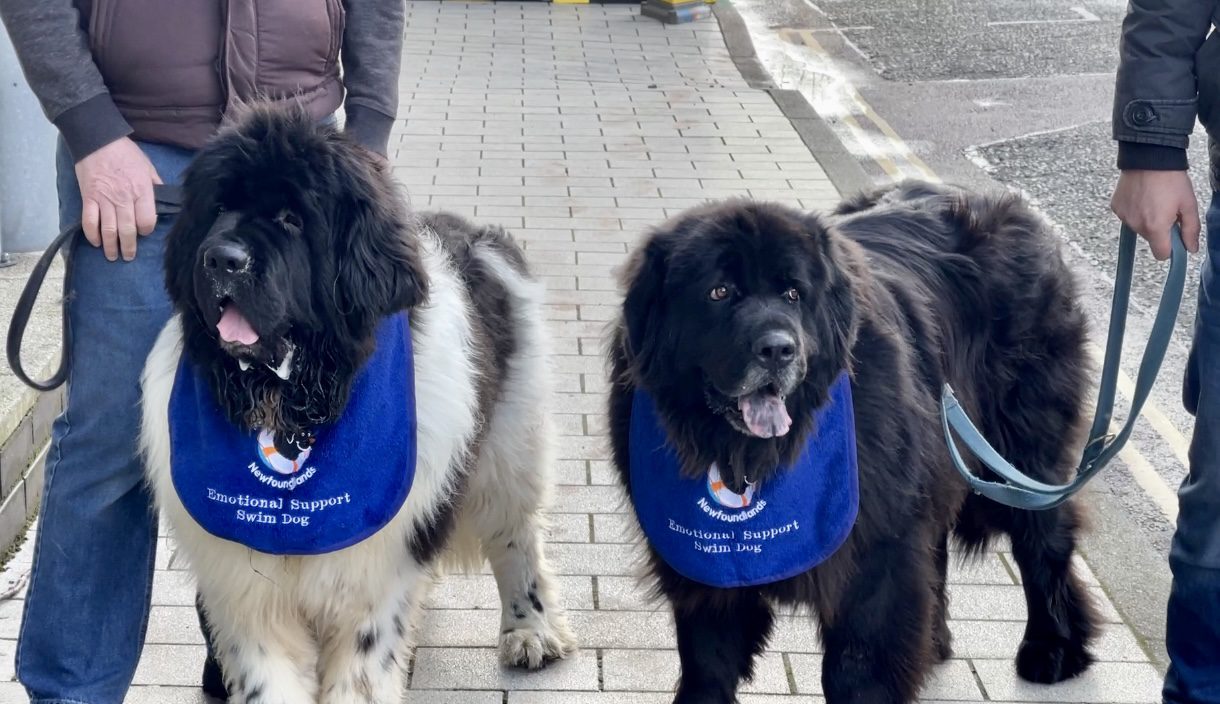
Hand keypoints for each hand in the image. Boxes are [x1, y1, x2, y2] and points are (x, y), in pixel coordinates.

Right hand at [74, 137, 162, 261]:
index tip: (144, 232)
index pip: (147, 220)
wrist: (97, 140)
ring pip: (109, 229)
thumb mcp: (148, 167)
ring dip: (111, 246)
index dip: (146, 230)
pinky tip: (96, 242)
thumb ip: (155, 185)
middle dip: (129, 247)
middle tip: (128, 256)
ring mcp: (104, 199)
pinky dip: (92, 234)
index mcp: (142, 191)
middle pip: (128, 230)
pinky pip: (89, 221)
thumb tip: (163, 200)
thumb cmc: (126, 153)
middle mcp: (124, 198)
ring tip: (113, 256)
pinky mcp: (88, 198)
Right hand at [1111, 169, 1200, 259]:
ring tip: (1153, 200)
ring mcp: (1124, 217)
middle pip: (1150, 239)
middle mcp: (1136, 225)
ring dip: (1146, 220)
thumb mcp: (1189, 204)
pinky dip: (1135, 211)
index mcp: (1155, 227)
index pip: (1161, 254)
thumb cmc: (1172, 179)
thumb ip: (1191, 230)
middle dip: (1159, 230)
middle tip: (1166, 210)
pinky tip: (1141, 196)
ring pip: (1138, 228)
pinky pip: (1127, 217)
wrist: (1149, 157)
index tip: (1175, 236)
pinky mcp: (1116, 207)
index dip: (1170, 248)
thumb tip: (1191, 248)